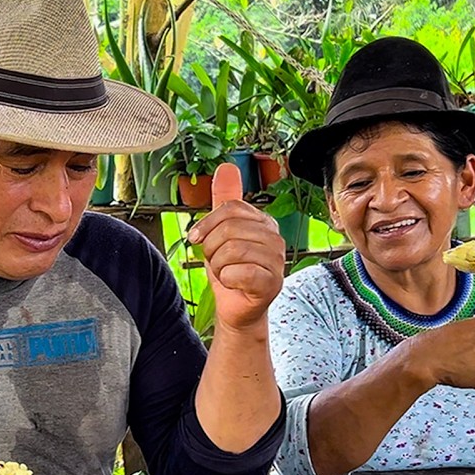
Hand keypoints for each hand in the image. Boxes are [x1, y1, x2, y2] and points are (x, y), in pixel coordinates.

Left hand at [187, 163, 285, 331]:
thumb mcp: (221, 232)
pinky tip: (234, 284)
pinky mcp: (273, 283)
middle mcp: (275, 238)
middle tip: (216, 262)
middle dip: (211, 249)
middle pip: (229, 230)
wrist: (236, 308)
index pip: (230, 208)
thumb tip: (227, 167)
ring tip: (226, 273)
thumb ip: (225, 200)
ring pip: (231, 251)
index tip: (196, 238)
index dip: (207, 224)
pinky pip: (239, 273)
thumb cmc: (230, 270)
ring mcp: (277, 261)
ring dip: (218, 266)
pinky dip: (227, 280)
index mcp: (263, 222)